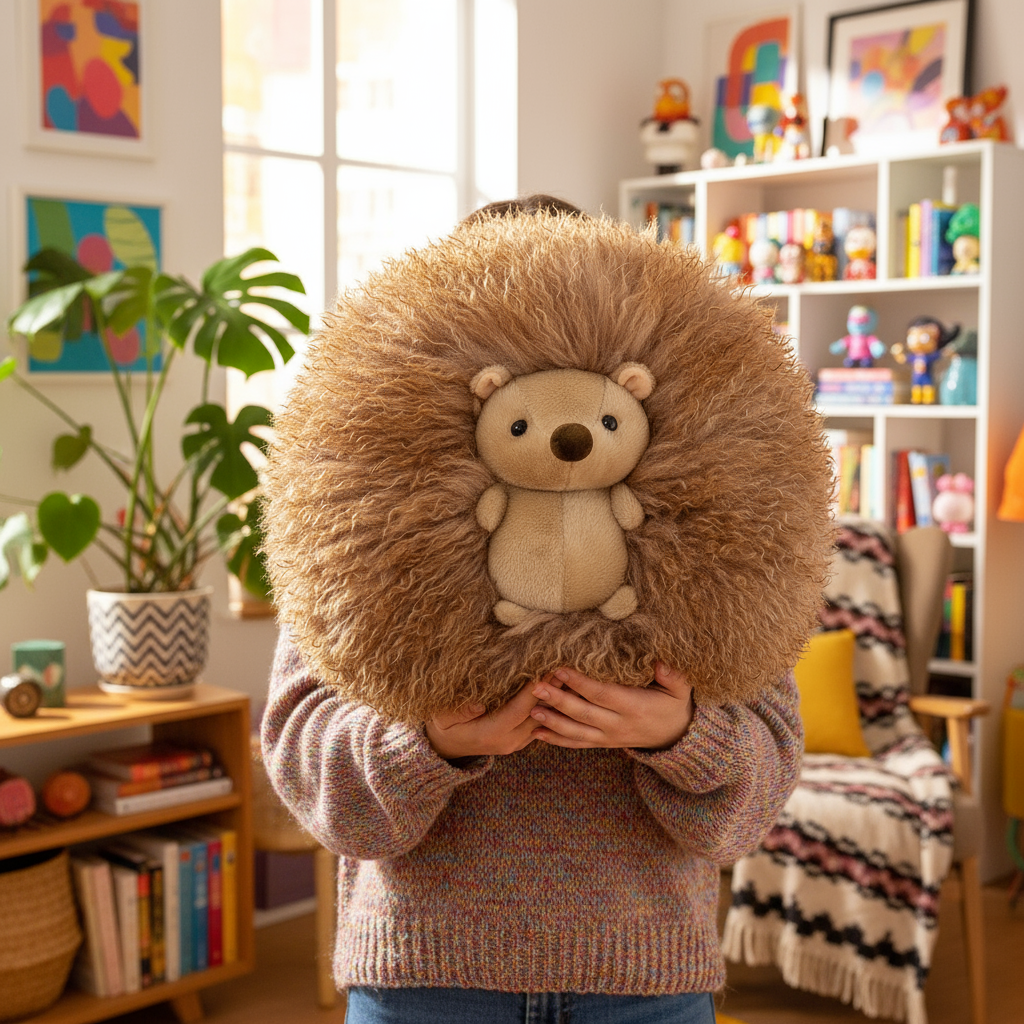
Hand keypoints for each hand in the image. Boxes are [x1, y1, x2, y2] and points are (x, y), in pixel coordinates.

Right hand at [425, 676, 559, 760]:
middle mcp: (509, 740)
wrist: (444, 748)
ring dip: (556, 698)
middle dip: (552, 690)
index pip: (519, 710)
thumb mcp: (442, 717)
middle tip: (565, 666)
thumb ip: (460, 711)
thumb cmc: (442, 727)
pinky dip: (551, 706)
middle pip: (538, 714)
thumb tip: (478, 704)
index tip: (545, 670)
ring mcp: (516, 742)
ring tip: (569, 675)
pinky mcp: (520, 740)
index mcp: (491, 734)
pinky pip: (541, 722)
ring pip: (544, 719)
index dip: (533, 690)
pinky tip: (560, 689)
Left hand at [529, 662, 692, 750]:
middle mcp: (618, 725)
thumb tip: (662, 662)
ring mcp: (609, 737)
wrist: (675, 737)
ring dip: (552, 722)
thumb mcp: (679, 690)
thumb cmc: (674, 705)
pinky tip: (536, 733)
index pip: (602, 694)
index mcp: (634, 708)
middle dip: (558, 701)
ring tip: (531, 711)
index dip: (580, 683)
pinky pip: (577, 743)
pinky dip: (556, 740)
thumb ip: (673, 675)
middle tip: (536, 687)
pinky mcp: (603, 743)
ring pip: (577, 732)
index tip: (560, 669)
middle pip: (583, 713)